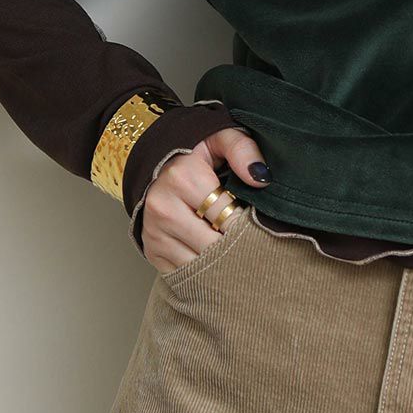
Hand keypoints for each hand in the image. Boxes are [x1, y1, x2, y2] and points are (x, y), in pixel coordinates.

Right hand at [142, 123, 271, 276]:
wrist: (156, 169)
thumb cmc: (196, 156)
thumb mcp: (220, 139)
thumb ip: (243, 149)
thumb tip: (261, 178)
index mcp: (182, 177)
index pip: (228, 215)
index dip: (248, 224)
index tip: (258, 223)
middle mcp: (163, 207)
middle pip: (214, 245)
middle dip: (238, 248)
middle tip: (255, 244)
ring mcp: (154, 232)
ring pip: (201, 266)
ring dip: (223, 264)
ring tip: (238, 253)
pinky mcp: (152, 251)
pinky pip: (186, 274)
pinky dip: (206, 272)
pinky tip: (216, 260)